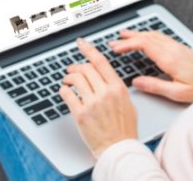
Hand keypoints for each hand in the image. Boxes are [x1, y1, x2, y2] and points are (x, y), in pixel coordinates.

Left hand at [60, 38, 137, 158]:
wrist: (118, 148)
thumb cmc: (124, 129)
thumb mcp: (128, 104)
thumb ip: (117, 89)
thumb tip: (106, 79)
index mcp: (118, 88)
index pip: (101, 62)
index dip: (89, 50)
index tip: (82, 43)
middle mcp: (105, 93)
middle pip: (86, 68)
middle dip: (76, 66)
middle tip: (71, 69)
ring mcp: (92, 103)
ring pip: (75, 79)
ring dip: (68, 77)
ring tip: (67, 80)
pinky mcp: (80, 114)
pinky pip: (67, 95)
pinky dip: (64, 90)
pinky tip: (65, 92)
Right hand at [109, 29, 192, 102]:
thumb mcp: (178, 93)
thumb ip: (156, 86)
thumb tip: (137, 83)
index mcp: (170, 59)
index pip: (144, 44)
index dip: (127, 44)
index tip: (115, 48)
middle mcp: (173, 50)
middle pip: (147, 37)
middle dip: (129, 37)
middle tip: (114, 40)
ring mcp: (178, 47)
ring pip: (154, 35)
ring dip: (139, 34)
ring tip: (126, 34)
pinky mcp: (182, 49)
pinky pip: (161, 37)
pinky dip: (149, 36)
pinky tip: (147, 38)